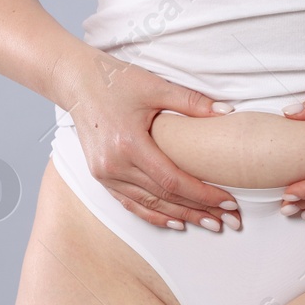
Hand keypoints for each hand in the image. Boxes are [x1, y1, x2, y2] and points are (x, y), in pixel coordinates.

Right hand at [61, 49, 241, 231]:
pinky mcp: (101, 176)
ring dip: (180, 216)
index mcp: (128, 144)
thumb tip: (227, 112)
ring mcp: (105, 174)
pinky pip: (130, 203)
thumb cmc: (114, 81)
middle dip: (198, 210)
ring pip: (148, 205)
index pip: (172, 180)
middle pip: (163, 197)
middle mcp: (114, 165)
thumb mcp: (155, 86)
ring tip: (208, 223)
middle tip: (227, 220)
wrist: (77, 82)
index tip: (227, 200)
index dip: (202, 194)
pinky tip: (174, 221)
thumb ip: (192, 102)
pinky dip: (154, 214)